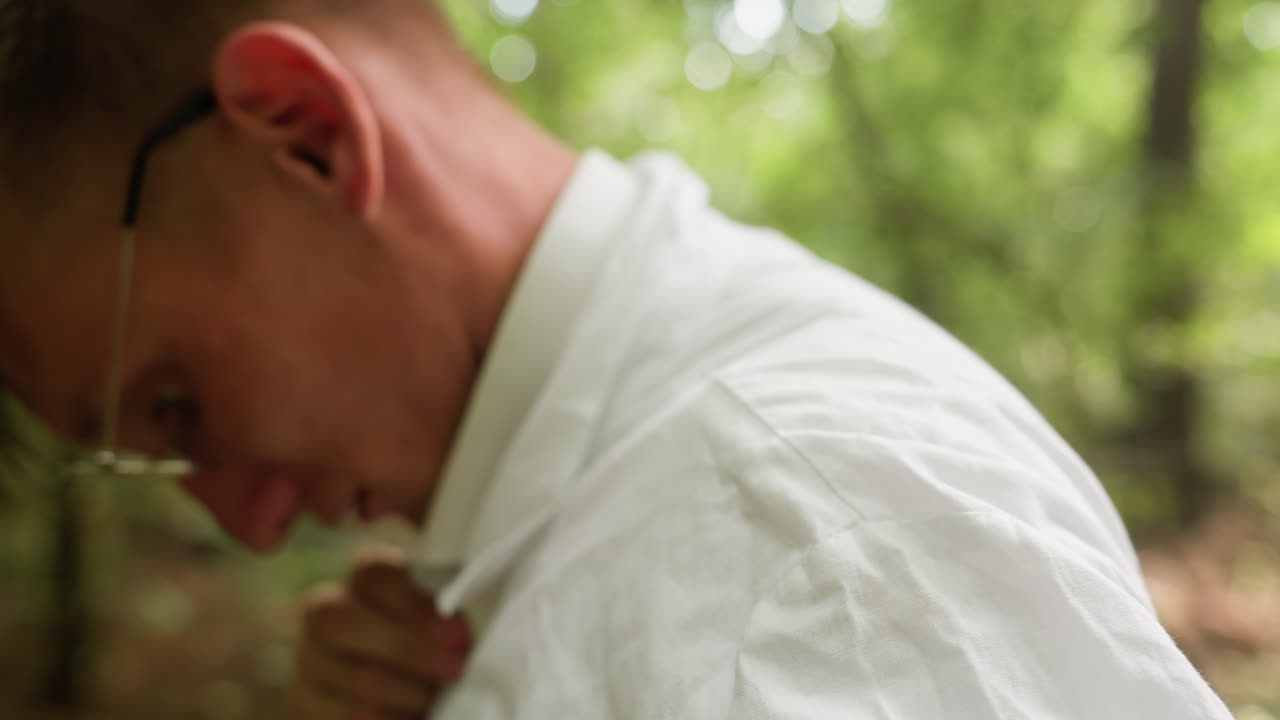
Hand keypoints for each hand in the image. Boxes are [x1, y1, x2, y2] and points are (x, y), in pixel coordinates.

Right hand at [287, 547, 471, 719]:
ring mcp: (309, 659)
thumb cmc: (437, 647)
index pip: (373, 572)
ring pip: (344, 673)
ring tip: (434, 701)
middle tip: (454, 669)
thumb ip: (449, 619)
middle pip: (341, 620)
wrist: (407, 689)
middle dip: (405, 649)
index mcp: (364, 579)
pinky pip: (334, 716)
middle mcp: (325, 612)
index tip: (459, 635)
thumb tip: (465, 633)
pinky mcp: (303, 702)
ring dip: (401, 692)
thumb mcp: (445, 624)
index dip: (415, 604)